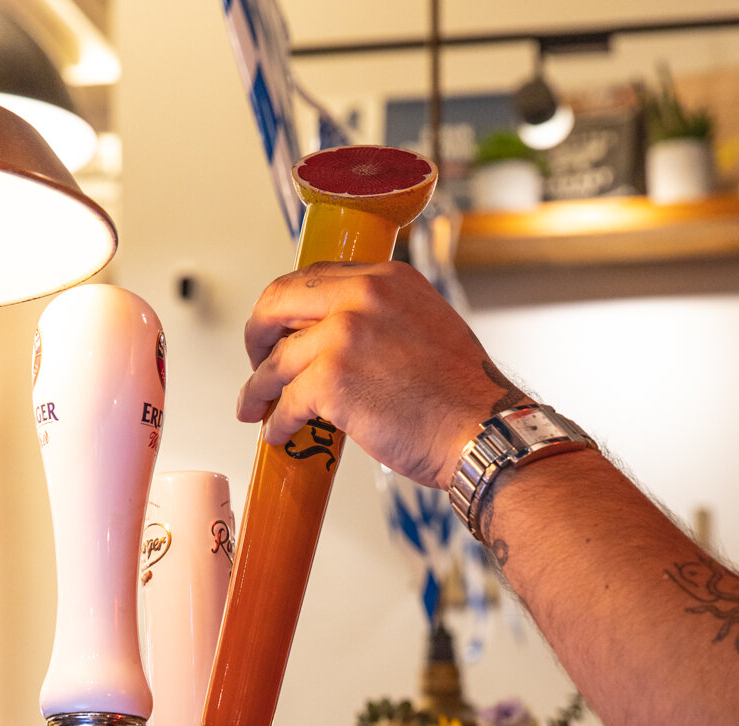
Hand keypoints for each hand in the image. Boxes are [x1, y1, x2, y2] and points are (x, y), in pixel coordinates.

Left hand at [236, 261, 528, 488]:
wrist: (483, 432)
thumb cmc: (463, 398)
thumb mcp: (428, 328)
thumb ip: (384, 320)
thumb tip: (344, 341)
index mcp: (387, 279)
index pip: (313, 278)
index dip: (286, 306)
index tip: (279, 329)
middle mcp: (363, 297)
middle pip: (278, 302)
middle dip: (257, 335)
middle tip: (256, 360)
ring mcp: (344, 336)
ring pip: (276, 359)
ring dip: (258, 388)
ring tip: (254, 407)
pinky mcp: (332, 381)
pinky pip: (286, 401)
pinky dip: (277, 422)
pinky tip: (278, 434)